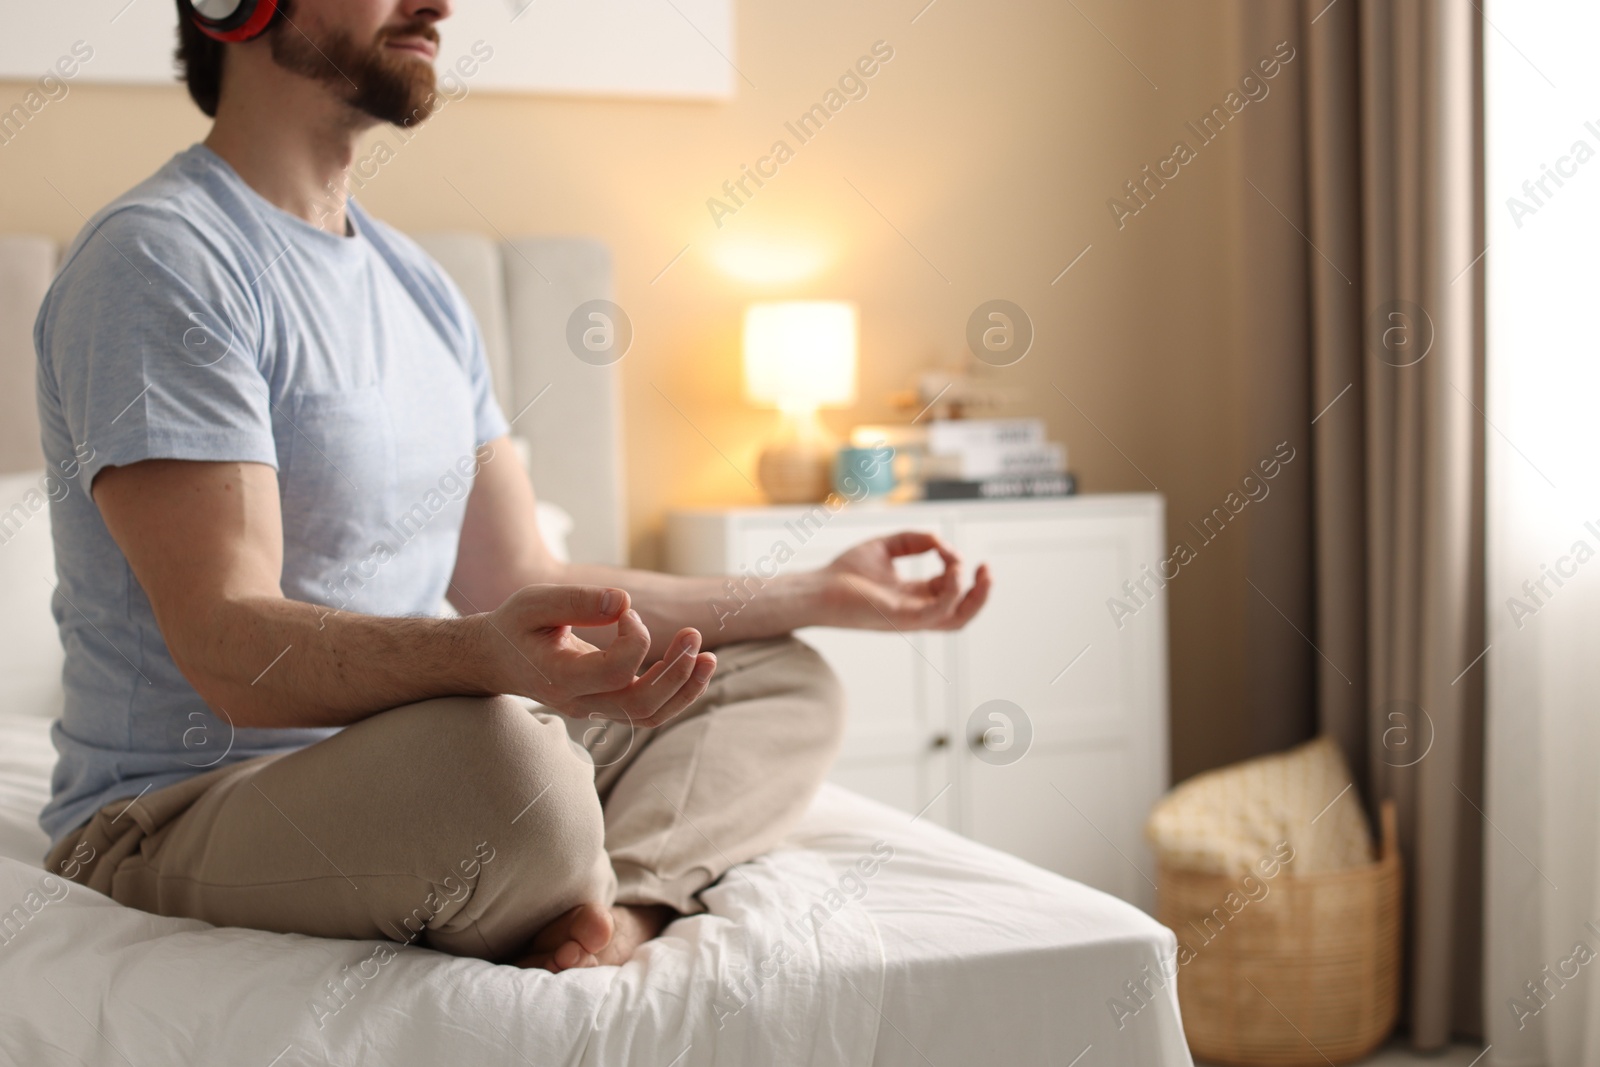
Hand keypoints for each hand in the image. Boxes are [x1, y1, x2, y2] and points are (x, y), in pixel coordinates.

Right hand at [482, 585, 716, 726]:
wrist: (497, 660)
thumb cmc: (515, 626)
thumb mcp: (534, 603)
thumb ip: (576, 601)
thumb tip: (624, 602)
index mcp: (560, 678)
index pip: (615, 671)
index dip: (634, 637)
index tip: (626, 611)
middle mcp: (580, 703)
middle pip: (641, 706)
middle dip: (676, 673)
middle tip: (694, 635)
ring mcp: (596, 709)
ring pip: (651, 716)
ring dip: (685, 688)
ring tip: (708, 656)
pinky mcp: (608, 704)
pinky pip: (650, 710)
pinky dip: (676, 691)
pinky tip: (692, 663)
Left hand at [821, 532, 990, 631]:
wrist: (817, 588)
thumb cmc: (844, 572)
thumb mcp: (885, 547)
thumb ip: (913, 540)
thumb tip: (940, 540)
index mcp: (914, 596)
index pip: (950, 589)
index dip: (955, 564)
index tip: (942, 544)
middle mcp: (916, 610)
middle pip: (962, 612)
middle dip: (982, 592)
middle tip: (987, 568)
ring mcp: (911, 618)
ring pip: (958, 619)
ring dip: (973, 595)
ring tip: (967, 568)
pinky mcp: (902, 619)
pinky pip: (939, 613)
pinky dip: (953, 592)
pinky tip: (952, 570)